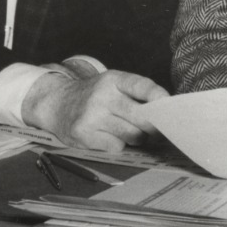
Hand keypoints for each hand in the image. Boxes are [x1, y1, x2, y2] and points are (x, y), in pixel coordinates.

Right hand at [21, 69, 168, 150]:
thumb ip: (137, 94)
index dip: (159, 97)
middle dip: (154, 125)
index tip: (169, 106)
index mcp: (113, 80)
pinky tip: (110, 136)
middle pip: (141, 116)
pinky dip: (119, 145)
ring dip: (137, 136)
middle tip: (158, 128)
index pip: (142, 86)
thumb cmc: (95, 96)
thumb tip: (165, 113)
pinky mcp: (84, 135)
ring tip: (128, 129)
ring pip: (132, 134)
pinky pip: (116, 147)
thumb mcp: (113, 84)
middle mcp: (102, 96)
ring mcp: (91, 116)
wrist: (57, 103)